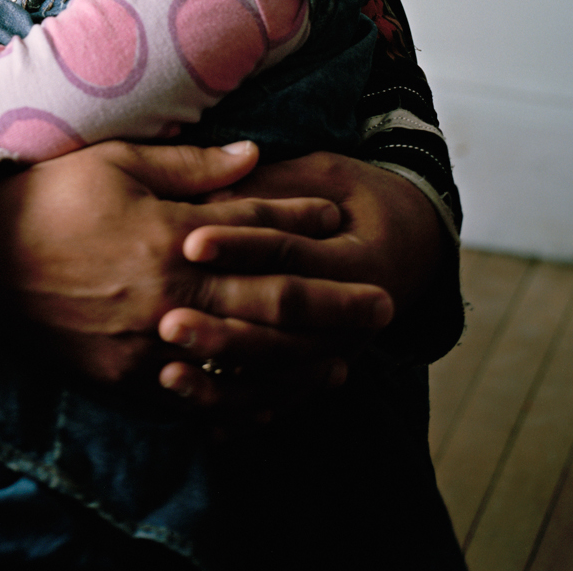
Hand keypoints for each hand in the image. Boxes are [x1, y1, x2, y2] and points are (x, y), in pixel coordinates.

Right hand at [0, 138, 386, 387]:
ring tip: (346, 364)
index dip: (303, 226)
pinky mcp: (126, 380)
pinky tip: (274, 404)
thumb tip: (256, 157)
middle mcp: (168, 293)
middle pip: (269, 304)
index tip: (342, 222)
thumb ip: (192, 168)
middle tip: (385, 308)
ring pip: (245, 363)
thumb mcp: (116, 161)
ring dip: (303, 364)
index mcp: (167, 233)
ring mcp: (149, 344)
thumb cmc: (47, 198)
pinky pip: (198, 401)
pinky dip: (242, 405)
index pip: (254, 230)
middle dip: (334, 307)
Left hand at [156, 152, 443, 407]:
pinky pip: (275, 400)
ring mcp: (336, 350)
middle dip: (222, 327)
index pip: (286, 251)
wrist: (417, 239)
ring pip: (274, 373)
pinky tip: (198, 411)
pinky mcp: (316, 371)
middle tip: (168, 324)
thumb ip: (269, 187)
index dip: (239, 245)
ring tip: (169, 374)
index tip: (189, 243)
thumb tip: (207, 196)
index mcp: (352, 256)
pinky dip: (237, 409)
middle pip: (278, 320)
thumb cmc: (354, 194)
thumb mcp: (322, 173)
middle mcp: (351, 315)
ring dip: (222, 376)